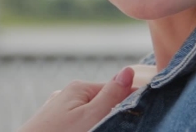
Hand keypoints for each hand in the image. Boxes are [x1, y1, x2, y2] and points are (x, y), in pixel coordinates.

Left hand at [18, 66, 135, 131]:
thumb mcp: (91, 116)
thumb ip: (111, 95)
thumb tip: (128, 70)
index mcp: (79, 88)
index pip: (115, 88)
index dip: (130, 99)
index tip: (143, 111)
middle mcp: (67, 95)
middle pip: (101, 102)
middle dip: (112, 113)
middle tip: (122, 125)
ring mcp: (58, 110)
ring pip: (87, 114)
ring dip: (98, 121)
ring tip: (104, 126)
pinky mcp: (52, 125)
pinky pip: (75, 123)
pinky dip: (84, 126)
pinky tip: (87, 129)